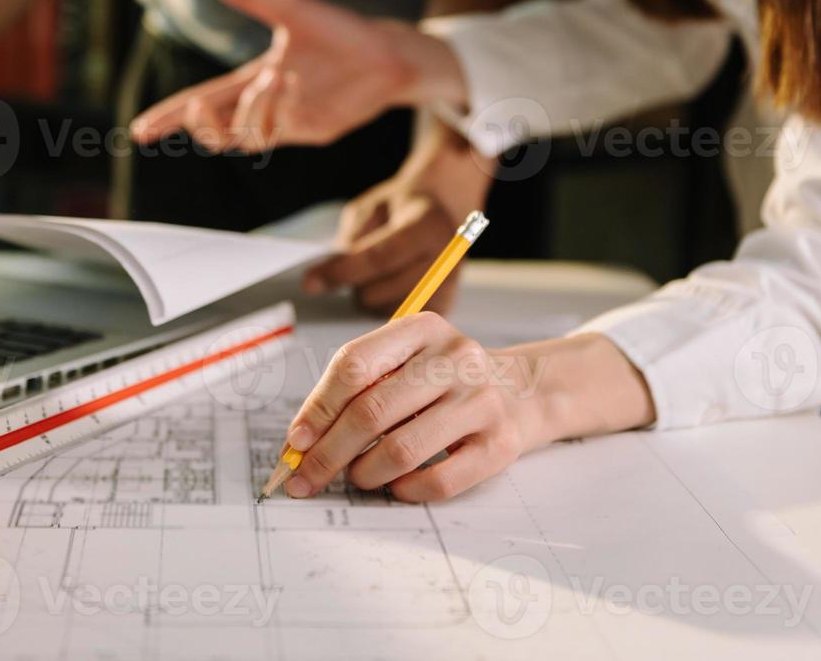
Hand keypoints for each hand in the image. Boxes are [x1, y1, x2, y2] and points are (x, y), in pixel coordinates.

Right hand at [130, 0, 465, 151]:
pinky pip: (281, 130)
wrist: (387, 51)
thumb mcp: (290, 9)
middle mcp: (266, 105)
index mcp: (252, 79)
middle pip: (216, 132)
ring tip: (271, 77)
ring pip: (245, 138)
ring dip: (248, 111)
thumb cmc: (340, 32)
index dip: (170, 117)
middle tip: (198, 107)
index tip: (139, 129)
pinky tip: (290, 82)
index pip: (201, 103)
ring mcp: (289, 122)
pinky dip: (277, 108)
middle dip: (198, 126)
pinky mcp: (314, 130)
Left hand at [280, 319, 655, 501]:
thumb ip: (361, 385)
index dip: (317, 408)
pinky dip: (405, 491)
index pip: (354, 365)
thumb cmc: (448, 379)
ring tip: (358, 477)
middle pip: (372, 411)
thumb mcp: (409, 359)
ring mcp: (481, 401)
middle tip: (306, 478)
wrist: (524, 390)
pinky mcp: (500, 444)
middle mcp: (456, 359)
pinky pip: (438, 481)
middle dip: (329, 453)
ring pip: (401, 450)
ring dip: (365, 474)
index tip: (296, 441)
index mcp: (423, 329)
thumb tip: (304, 437)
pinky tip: (396, 486)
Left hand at [307, 122, 494, 313]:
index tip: (310, 282)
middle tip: (354, 268)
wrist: (440, 208)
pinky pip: (400, 321)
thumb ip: (351, 239)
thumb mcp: (370, 209)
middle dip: (355, 284)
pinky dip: (386, 307)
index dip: (342, 272)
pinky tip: (388, 288)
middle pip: (379, 291)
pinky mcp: (445, 306)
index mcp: (427, 226)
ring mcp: (447, 287)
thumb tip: (324, 275)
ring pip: (385, 310)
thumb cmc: (400, 208)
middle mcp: (445, 260)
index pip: (379, 258)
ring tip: (377, 275)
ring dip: (370, 297)